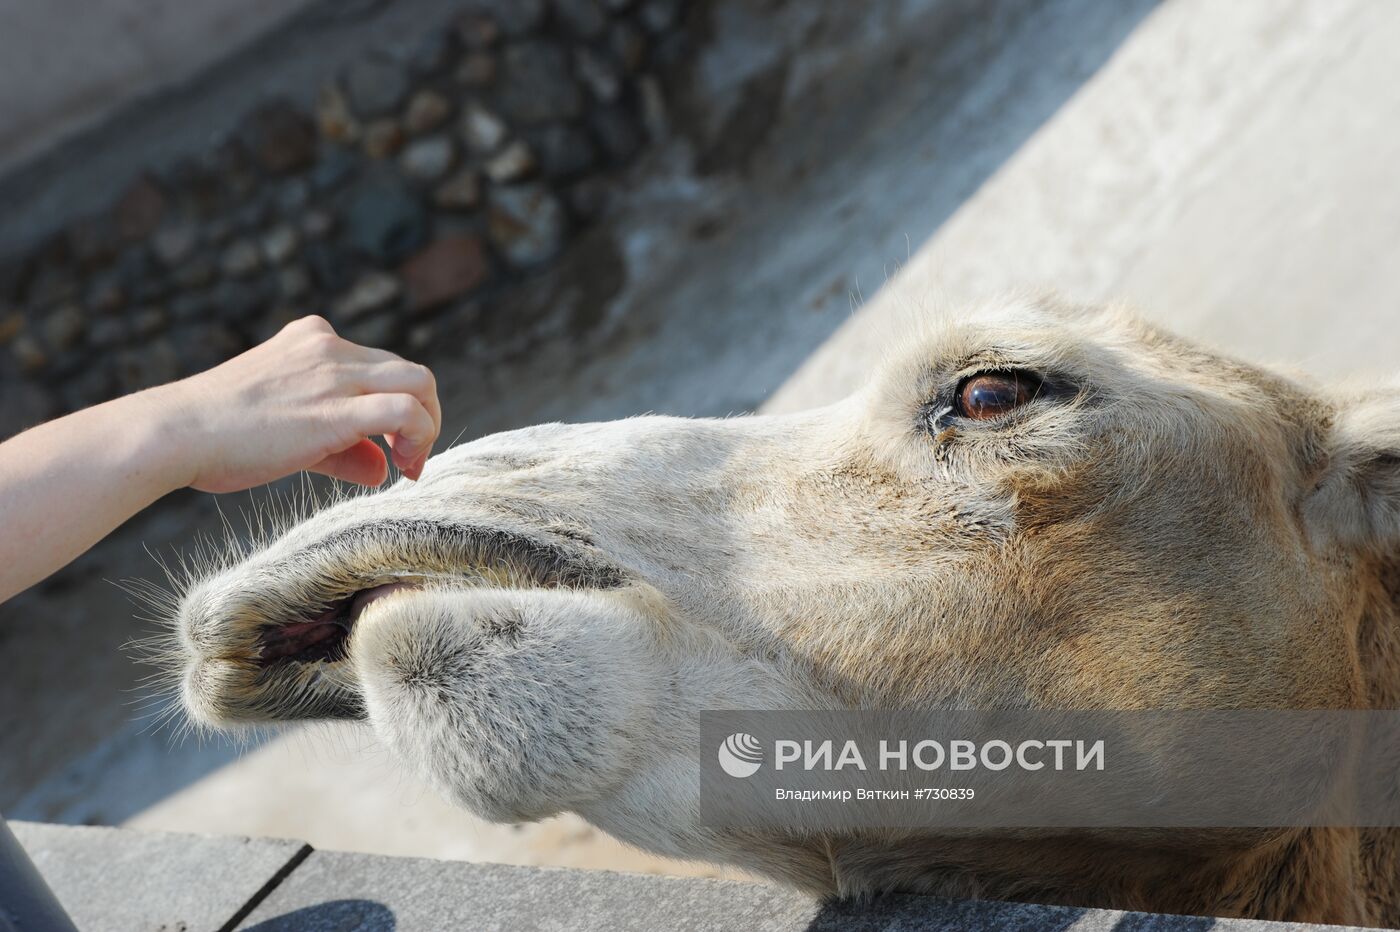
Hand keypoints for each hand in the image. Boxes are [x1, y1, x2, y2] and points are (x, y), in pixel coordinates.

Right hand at [152, 316, 441, 491]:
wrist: (174, 434)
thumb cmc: (218, 438)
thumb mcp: (288, 433)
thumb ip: (342, 449)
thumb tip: (381, 470)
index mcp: (313, 340)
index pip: (381, 367)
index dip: (399, 409)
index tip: (393, 450)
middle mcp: (328, 347)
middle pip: (410, 372)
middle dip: (423, 418)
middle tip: (409, 461)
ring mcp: (333, 372)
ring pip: (420, 383)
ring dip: (428, 426)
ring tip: (410, 465)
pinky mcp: (335, 407)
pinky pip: (405, 411)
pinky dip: (419, 436)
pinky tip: (403, 466)